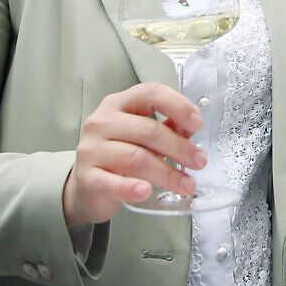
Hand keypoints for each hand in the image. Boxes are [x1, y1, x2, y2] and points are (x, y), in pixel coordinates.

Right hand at [60, 82, 205, 226]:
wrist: (87, 185)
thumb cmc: (118, 154)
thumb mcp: (141, 136)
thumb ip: (166, 128)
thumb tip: (191, 127)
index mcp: (119, 104)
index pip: (150, 93)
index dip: (177, 105)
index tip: (197, 122)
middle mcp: (102, 122)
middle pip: (147, 130)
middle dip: (179, 147)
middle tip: (199, 161)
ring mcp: (91, 149)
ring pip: (135, 158)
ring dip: (166, 173)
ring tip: (186, 184)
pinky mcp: (87, 177)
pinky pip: (111, 182)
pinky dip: (131, 188)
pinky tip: (146, 191)